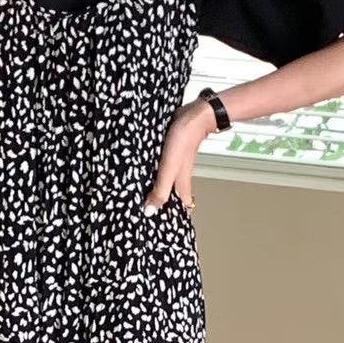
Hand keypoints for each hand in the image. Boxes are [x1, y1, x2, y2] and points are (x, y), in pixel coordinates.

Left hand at [142, 98, 216, 214]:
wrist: (195, 114)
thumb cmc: (183, 141)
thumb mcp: (169, 169)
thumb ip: (160, 189)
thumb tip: (150, 211)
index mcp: (181, 182)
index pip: (180, 206)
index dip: (174, 217)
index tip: (165, 228)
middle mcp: (180, 175)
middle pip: (173, 194)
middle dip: (164, 203)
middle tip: (151, 212)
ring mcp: (177, 163)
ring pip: (169, 180)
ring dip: (160, 187)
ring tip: (148, 195)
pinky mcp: (172, 151)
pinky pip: (164, 166)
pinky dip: (158, 171)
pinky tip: (150, 170)